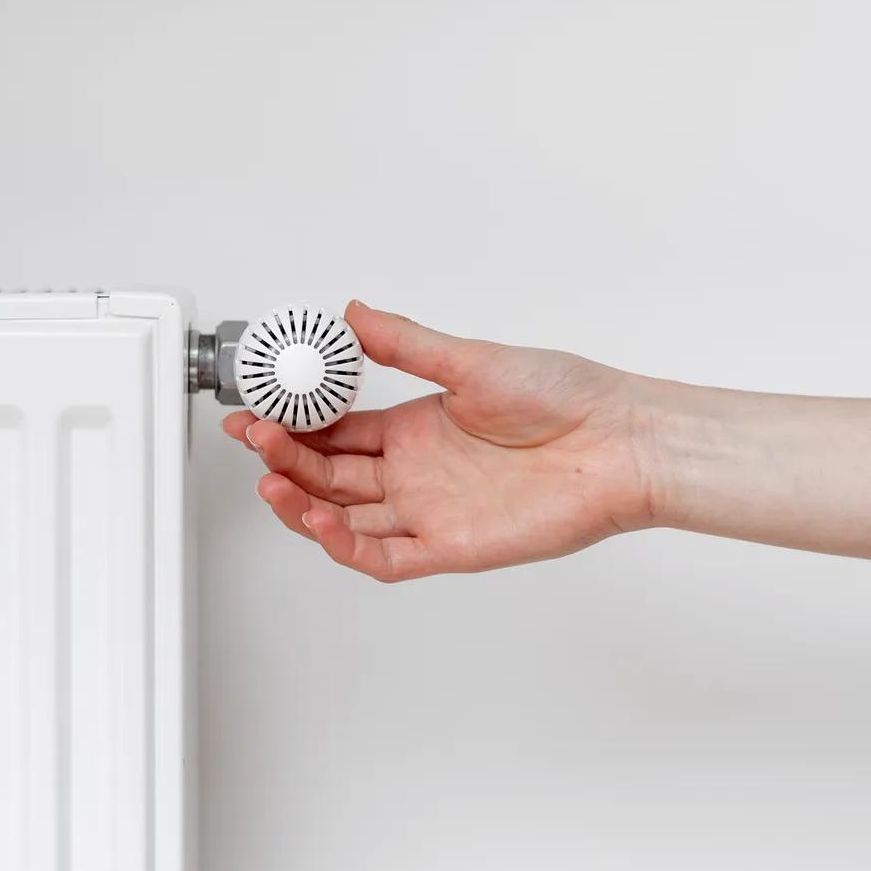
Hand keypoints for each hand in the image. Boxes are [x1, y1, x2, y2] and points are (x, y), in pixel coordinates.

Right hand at [223, 301, 658, 580]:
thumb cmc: (566, 399)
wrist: (618, 443)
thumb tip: (354, 315)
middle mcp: (417, 472)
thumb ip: (407, 344)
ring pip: (346, 518)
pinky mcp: (451, 545)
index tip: (255, 411)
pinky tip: (319, 523)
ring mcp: (430, 511)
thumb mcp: (473, 361)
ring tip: (270, 479)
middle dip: (284, 460)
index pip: (334, 433)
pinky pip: (385, 555)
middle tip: (251, 439)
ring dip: (302, 504)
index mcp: (416, 428)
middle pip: (329, 476)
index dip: (291, 427)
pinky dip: (346, 546)